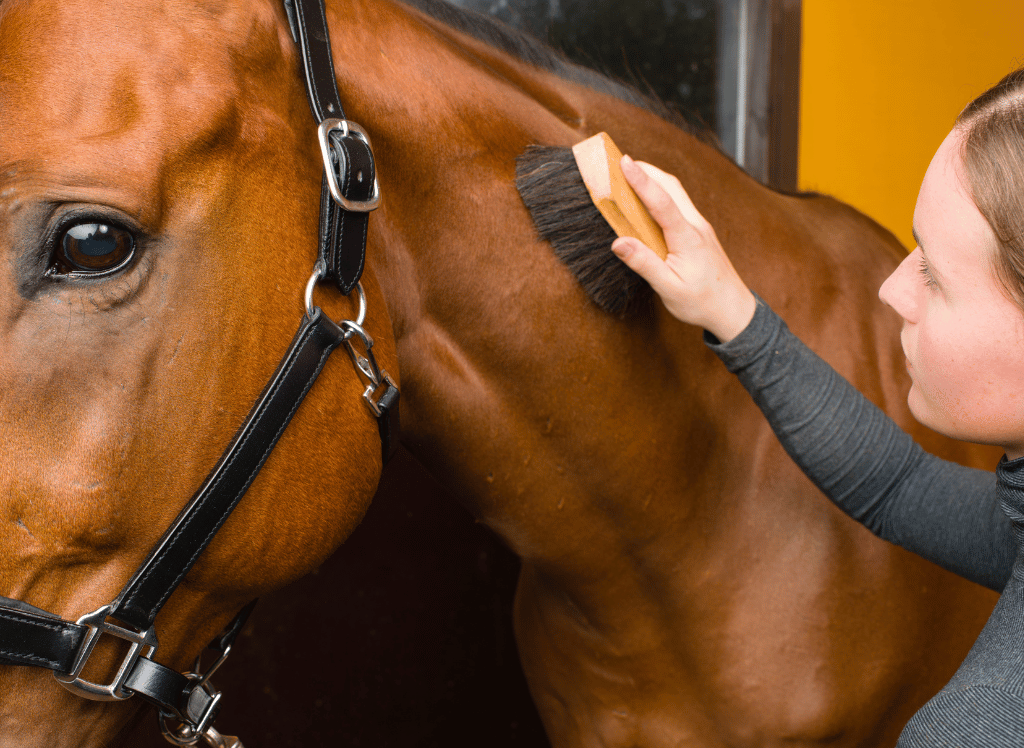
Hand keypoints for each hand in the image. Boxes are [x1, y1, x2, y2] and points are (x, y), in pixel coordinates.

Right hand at [611, 155, 755, 341]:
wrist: (733, 310)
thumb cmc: (702, 302)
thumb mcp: (669, 289)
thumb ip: (644, 264)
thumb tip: (618, 243)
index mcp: (688, 238)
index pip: (662, 202)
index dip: (641, 181)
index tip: (624, 162)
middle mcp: (696, 226)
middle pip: (671, 186)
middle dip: (646, 169)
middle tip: (620, 160)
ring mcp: (700, 227)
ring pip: (677, 193)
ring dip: (654, 178)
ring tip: (630, 173)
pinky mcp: (699, 232)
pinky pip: (679, 205)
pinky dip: (661, 193)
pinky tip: (648, 198)